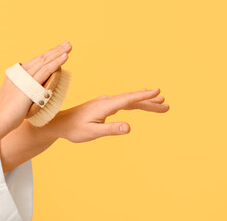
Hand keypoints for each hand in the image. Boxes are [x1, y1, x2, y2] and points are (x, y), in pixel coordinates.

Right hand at [0, 41, 71, 153]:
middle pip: (40, 58)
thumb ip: (22, 93)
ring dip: (58, 53)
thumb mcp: (14, 100)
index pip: (35, 62)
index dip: (47, 56)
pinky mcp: (29, 84)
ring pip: (44, 61)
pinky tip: (65, 57)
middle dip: (55, 50)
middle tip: (67, 44)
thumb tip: (31, 94)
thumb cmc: (6, 115)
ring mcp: (24, 77)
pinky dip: (56, 63)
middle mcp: (19, 73)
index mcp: (15, 75)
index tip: (57, 51)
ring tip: (69, 46)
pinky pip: (45, 70)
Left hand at [45, 88, 168, 142]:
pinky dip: (134, 101)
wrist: (60, 123)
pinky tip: (140, 100)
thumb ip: (111, 129)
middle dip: (150, 101)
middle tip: (166, 104)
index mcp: (105, 106)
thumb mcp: (92, 132)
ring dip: (144, 102)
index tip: (158, 93)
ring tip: (160, 103)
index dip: (144, 97)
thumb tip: (129, 128)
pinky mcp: (104, 105)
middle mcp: (106, 101)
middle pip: (132, 99)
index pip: (128, 100)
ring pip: (129, 100)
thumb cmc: (74, 129)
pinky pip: (123, 102)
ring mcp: (105, 102)